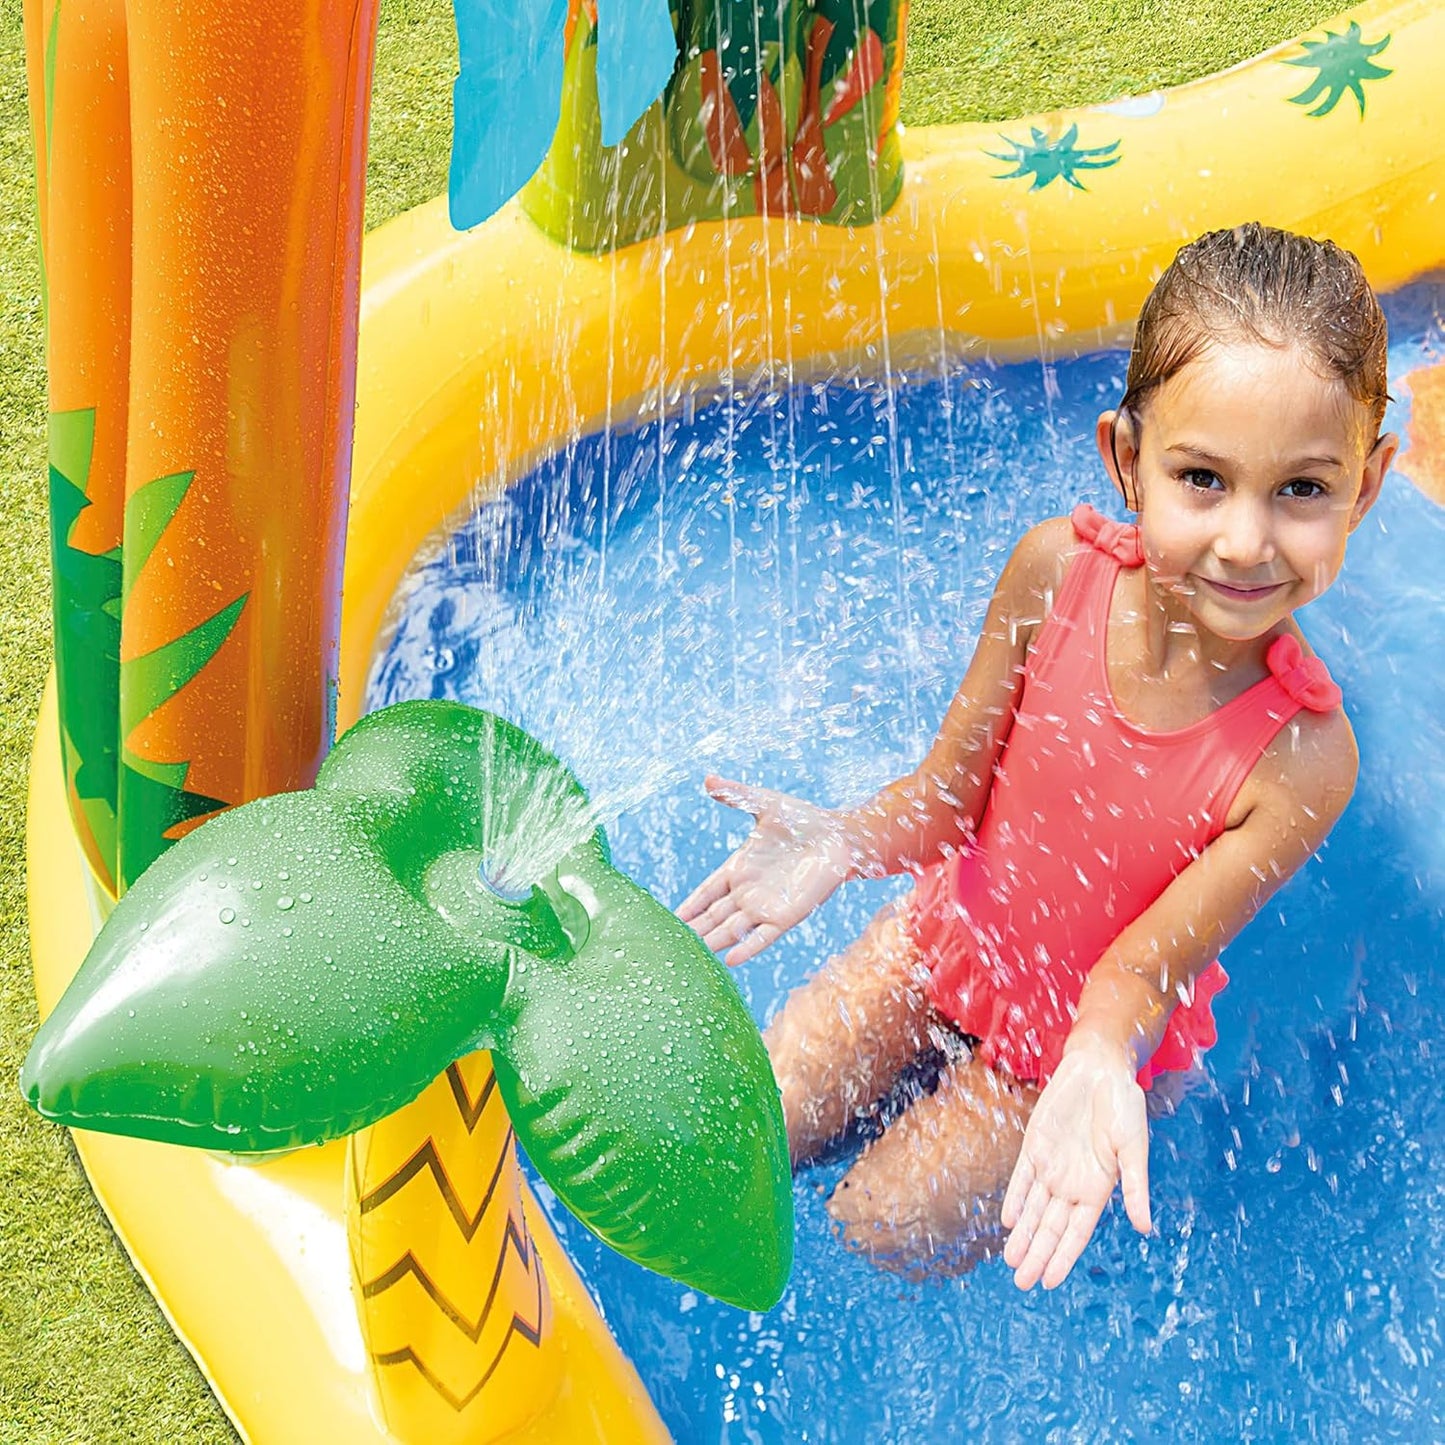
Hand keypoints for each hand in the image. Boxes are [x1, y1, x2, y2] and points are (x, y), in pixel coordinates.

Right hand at [677, 776, 859, 964]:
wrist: (840, 837)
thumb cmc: (804, 820)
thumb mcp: (765, 804)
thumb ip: (735, 795)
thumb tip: (708, 779)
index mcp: (739, 868)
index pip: (706, 893)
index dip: (689, 906)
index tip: (667, 919)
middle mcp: (748, 892)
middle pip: (713, 917)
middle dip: (693, 932)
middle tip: (667, 947)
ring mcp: (766, 906)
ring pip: (731, 930)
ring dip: (712, 943)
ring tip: (690, 957)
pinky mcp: (786, 916)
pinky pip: (763, 936)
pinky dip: (747, 948)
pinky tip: (730, 960)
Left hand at [999, 1038, 1150, 1289]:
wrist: (1099, 1068)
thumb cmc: (1124, 1106)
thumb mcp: (1134, 1147)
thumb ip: (1135, 1187)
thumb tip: (1145, 1228)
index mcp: (1099, 1188)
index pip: (1077, 1232)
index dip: (1063, 1257)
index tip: (1049, 1282)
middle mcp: (1074, 1183)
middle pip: (1052, 1227)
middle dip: (1037, 1254)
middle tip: (1022, 1282)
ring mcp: (1053, 1165)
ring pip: (1034, 1209)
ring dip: (1023, 1234)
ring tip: (1010, 1261)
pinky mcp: (1035, 1146)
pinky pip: (1022, 1178)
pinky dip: (1015, 1198)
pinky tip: (1007, 1220)